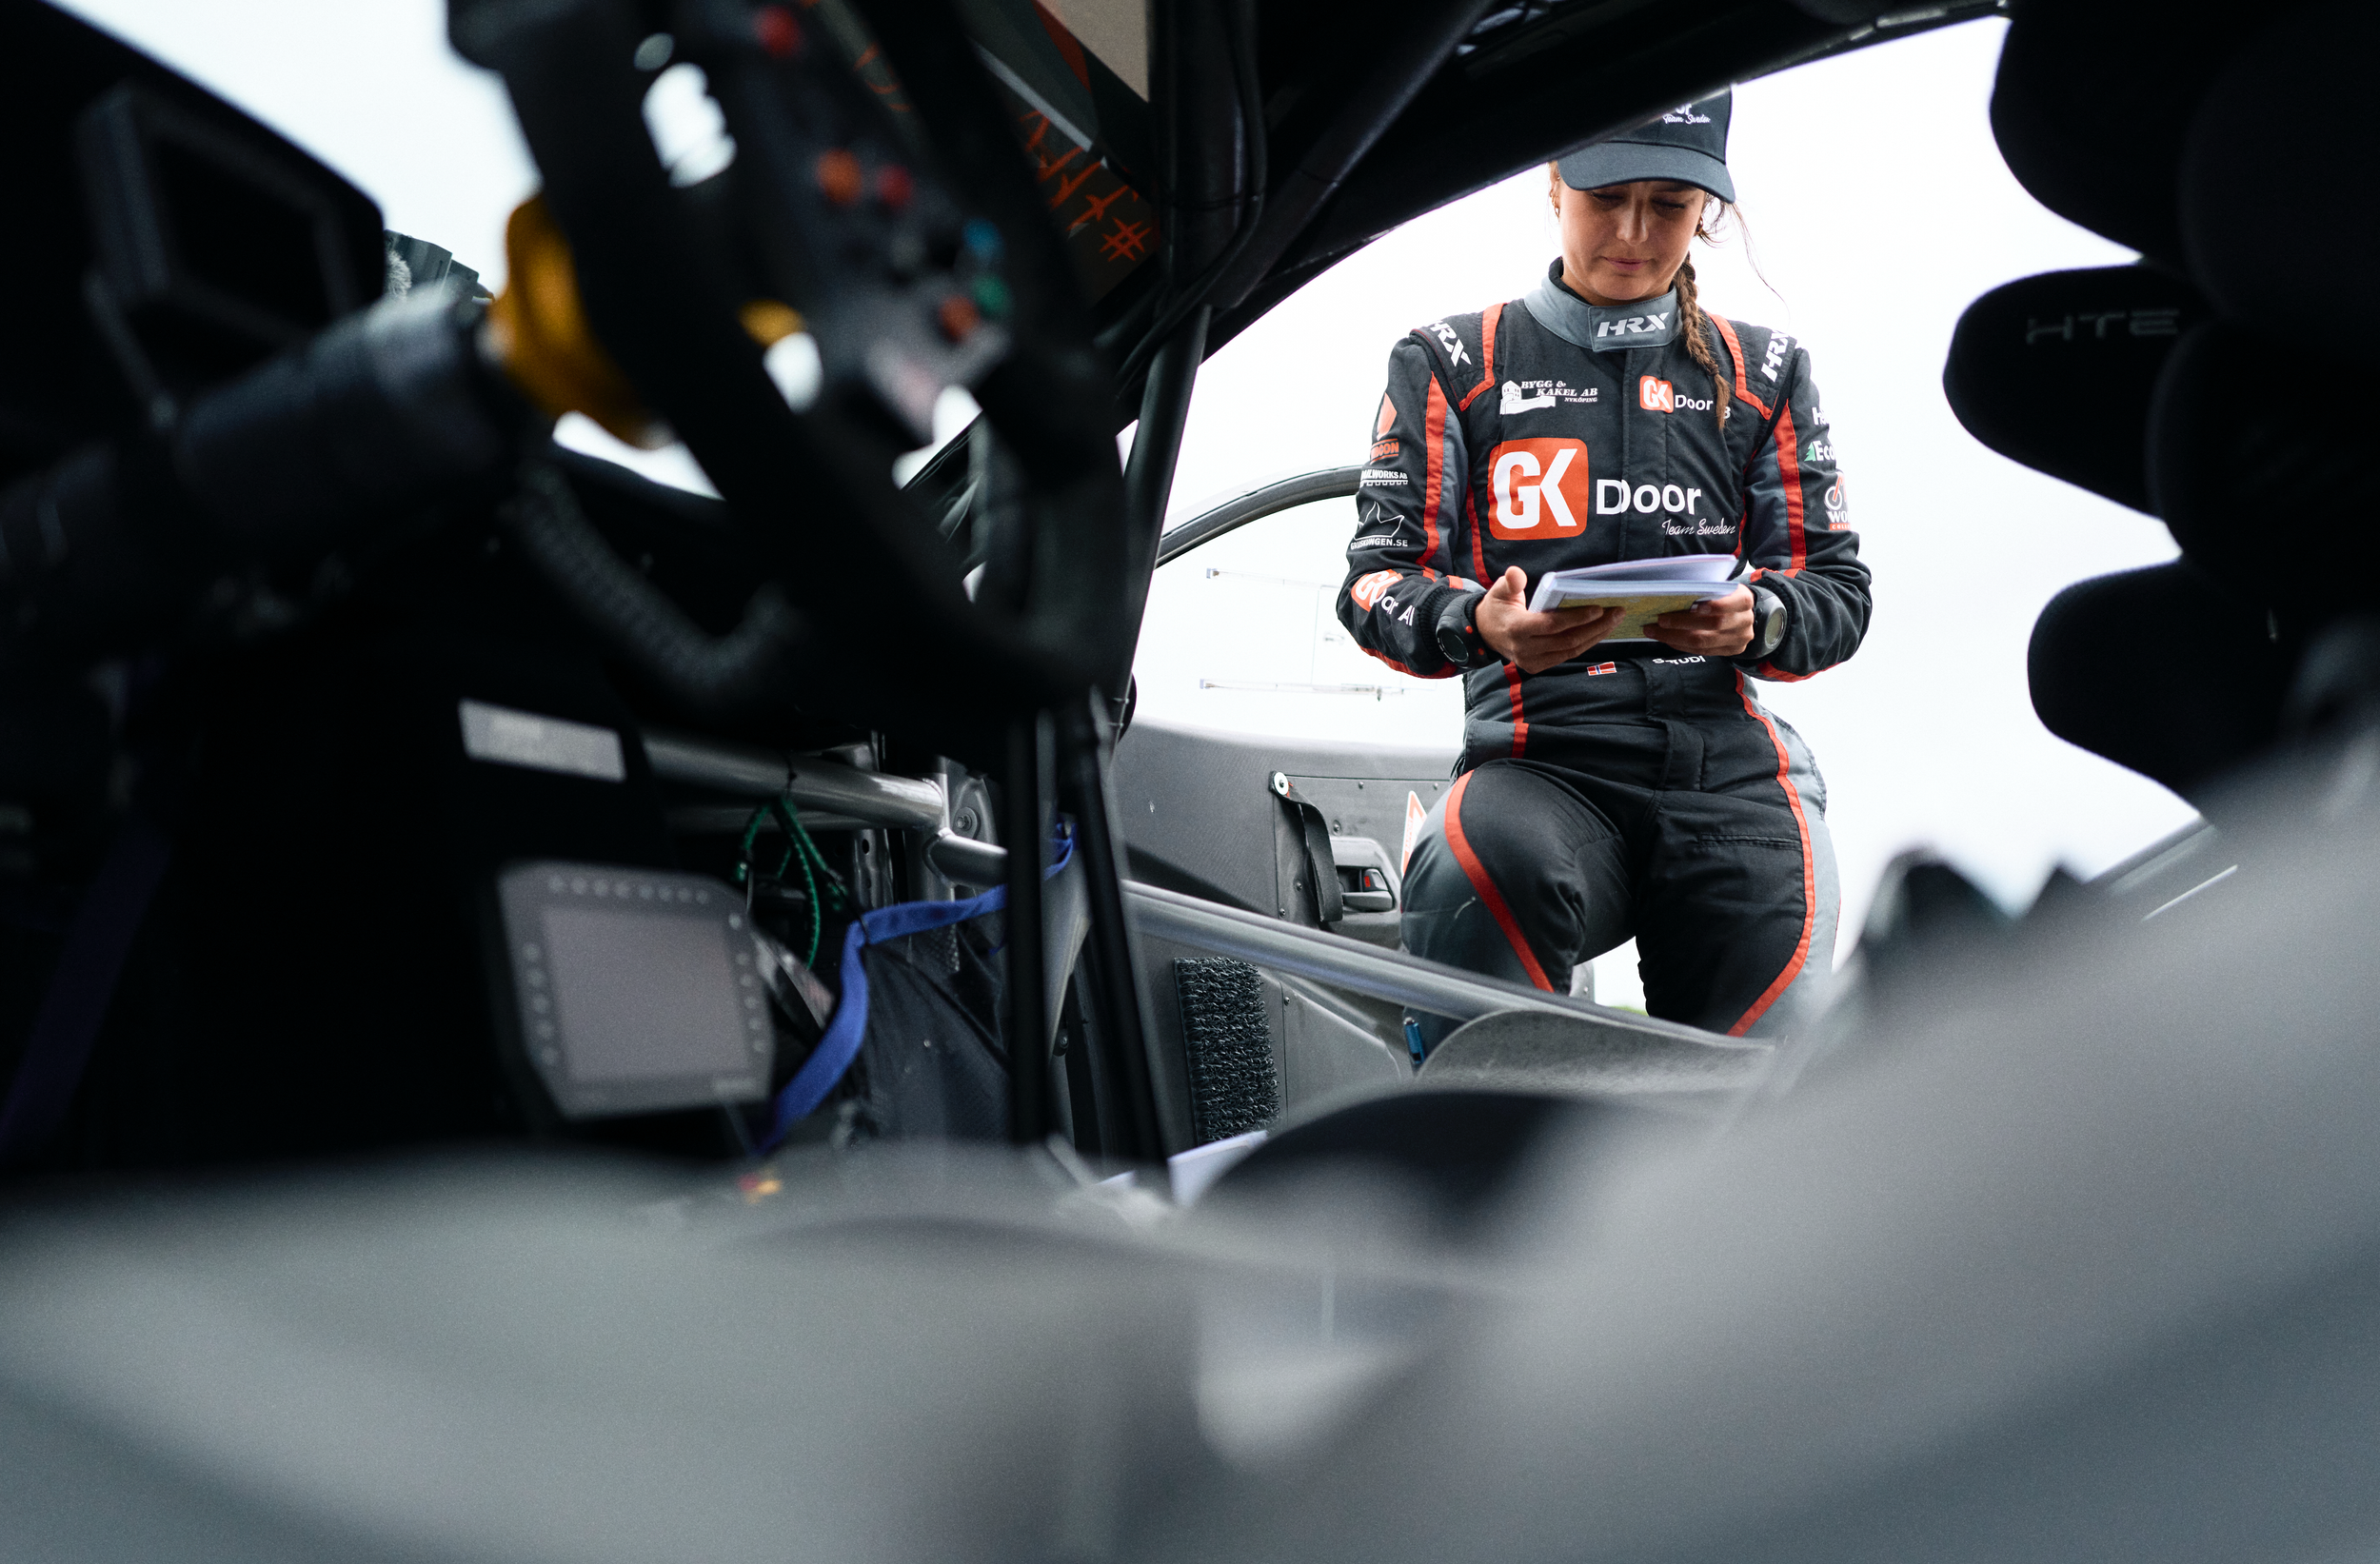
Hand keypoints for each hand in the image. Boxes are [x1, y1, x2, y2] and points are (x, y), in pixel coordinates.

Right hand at [1473, 567, 1623, 673]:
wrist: (1484, 633)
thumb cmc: (1497, 607)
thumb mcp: (1499, 590)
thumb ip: (1510, 582)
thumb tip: (1516, 573)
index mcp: (1516, 629)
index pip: (1552, 625)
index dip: (1577, 618)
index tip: (1599, 608)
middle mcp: (1525, 649)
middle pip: (1567, 640)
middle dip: (1596, 627)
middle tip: (1617, 612)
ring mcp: (1532, 661)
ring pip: (1571, 650)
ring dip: (1595, 636)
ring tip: (1614, 621)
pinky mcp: (1538, 666)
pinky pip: (1567, 655)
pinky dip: (1585, 644)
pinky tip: (1599, 631)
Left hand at [1647, 586, 1755, 655]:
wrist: (1742, 612)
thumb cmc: (1724, 596)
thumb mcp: (1720, 587)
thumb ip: (1704, 589)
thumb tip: (1671, 592)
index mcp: (1743, 600)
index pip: (1727, 605)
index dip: (1711, 606)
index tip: (1690, 605)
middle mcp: (1744, 621)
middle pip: (1712, 625)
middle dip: (1682, 623)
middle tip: (1659, 619)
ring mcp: (1739, 639)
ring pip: (1703, 642)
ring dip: (1674, 637)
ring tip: (1655, 631)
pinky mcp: (1731, 651)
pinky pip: (1702, 651)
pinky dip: (1681, 644)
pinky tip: (1667, 638)